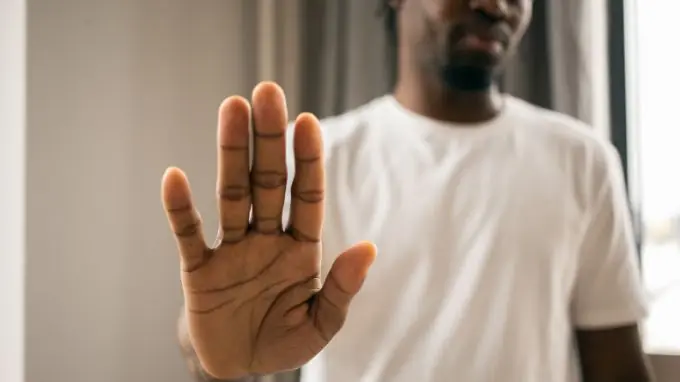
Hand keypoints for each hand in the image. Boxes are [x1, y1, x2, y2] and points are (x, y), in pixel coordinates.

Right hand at [161, 82, 376, 378]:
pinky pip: (188, 236)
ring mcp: (231, 250)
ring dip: (230, 153)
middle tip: (267, 91)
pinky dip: (180, 210)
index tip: (307, 122)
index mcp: (300, 248)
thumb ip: (342, 288)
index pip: (305, 195)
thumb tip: (368, 248)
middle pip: (266, 181)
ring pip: (231, 194)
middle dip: (268, 139)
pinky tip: (174, 177)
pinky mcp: (199, 271)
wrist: (238, 366)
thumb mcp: (320, 323)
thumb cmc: (282, 339)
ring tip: (231, 108)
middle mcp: (265, 239)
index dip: (307, 160)